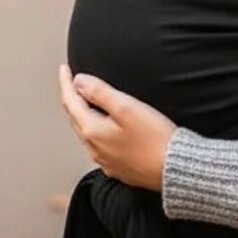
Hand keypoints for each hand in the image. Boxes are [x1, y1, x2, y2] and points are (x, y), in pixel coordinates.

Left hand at [59, 65, 177, 190]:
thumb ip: (100, 92)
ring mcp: (105, 159)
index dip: (66, 82)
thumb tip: (79, 81)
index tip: (63, 69)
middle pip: (76, 117)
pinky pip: (100, 144)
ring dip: (83, 114)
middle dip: (73, 98)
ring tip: (85, 100)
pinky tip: (105, 126)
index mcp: (92, 131)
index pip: (71, 102)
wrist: (173, 168)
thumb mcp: (127, 107)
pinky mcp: (118, 166)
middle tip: (72, 82)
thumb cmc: (154, 138)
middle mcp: (94, 148)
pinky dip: (97, 129)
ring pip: (87, 132)